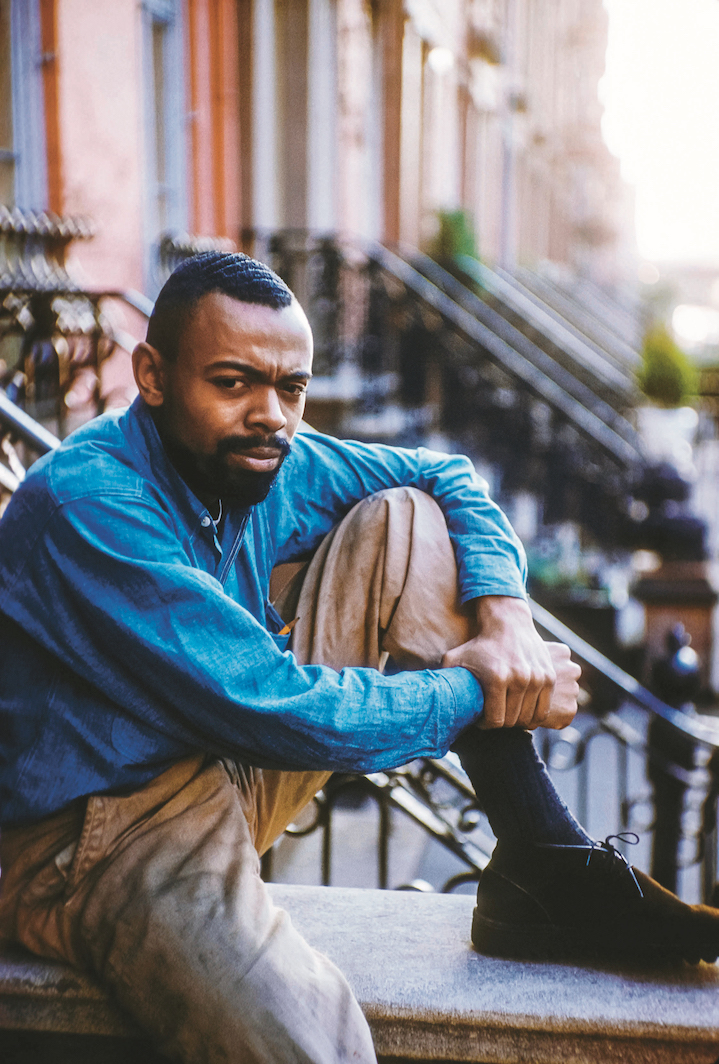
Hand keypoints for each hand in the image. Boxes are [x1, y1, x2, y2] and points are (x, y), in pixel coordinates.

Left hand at [440, 596, 579, 729]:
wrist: (508, 624)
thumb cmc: (478, 644)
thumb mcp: (455, 658)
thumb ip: (442, 678)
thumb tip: (426, 699)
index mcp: (497, 678)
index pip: (495, 721)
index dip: (486, 724)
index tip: (481, 718)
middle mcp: (520, 679)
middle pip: (512, 721)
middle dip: (501, 722)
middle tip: (493, 715)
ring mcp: (537, 679)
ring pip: (529, 718)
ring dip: (517, 720)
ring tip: (506, 712)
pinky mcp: (549, 678)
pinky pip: (543, 711)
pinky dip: (533, 716)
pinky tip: (521, 709)